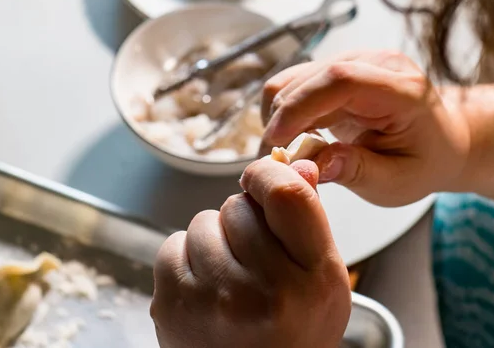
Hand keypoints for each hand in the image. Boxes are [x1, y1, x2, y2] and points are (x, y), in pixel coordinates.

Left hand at [150, 159, 350, 347]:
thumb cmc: (293, 332)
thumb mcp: (323, 280)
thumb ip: (309, 219)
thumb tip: (294, 163)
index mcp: (312, 281)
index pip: (285, 194)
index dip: (268, 174)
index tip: (262, 179)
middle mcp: (261, 292)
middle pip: (237, 205)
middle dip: (243, 219)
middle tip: (254, 255)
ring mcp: (211, 301)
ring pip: (202, 222)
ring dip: (214, 238)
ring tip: (229, 276)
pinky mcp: (171, 306)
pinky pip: (172, 245)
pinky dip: (186, 257)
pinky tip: (205, 286)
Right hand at [260, 51, 470, 205]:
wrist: (439, 139)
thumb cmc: (422, 162)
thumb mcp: (397, 181)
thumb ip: (356, 171)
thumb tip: (310, 164)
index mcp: (402, 90)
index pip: (341, 80)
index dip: (301, 106)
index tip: (276, 141)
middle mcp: (375, 63)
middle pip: (307, 79)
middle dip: (282, 120)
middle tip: (281, 162)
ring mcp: (353, 60)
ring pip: (291, 79)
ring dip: (278, 116)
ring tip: (291, 151)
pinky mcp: (335, 66)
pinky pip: (292, 84)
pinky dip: (284, 112)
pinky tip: (298, 136)